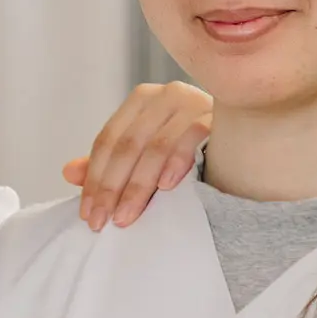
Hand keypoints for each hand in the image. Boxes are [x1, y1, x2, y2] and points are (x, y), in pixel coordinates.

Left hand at [63, 82, 212, 231]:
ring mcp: (192, 102)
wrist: (248, 138)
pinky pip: (190, 138)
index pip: (108, 141)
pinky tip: (166, 186)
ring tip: (126, 216)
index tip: (88, 213)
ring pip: (154, 147)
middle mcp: (164, 95)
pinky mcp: (218, 115)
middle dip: (111, 187)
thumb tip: (68, 174)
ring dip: (137, 185)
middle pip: (127, 145)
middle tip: (102, 221)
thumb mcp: (146, 152)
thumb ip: (109, 162)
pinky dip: (176, 162)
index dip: (94, 178)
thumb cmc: (190, 147)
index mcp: (142, 101)